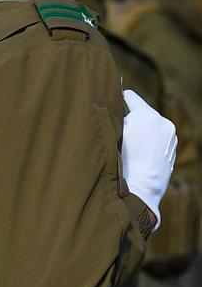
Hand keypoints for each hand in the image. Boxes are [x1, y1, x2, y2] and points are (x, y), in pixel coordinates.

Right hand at [122, 89, 176, 229]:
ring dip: (142, 131)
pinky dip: (150, 142)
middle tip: (120, 132)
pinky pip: (159, 139)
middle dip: (131, 119)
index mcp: (147, 115)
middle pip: (142, 112)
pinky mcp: (173, 149)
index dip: (119, 98)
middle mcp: (163, 122)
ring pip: (151, 126)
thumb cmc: (123, 161)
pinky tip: (141, 155)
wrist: (141, 190)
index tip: (112, 99)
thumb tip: (115, 106)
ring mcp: (171, 136)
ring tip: (132, 147)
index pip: (130, 96)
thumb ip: (115, 116)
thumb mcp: (114, 134)